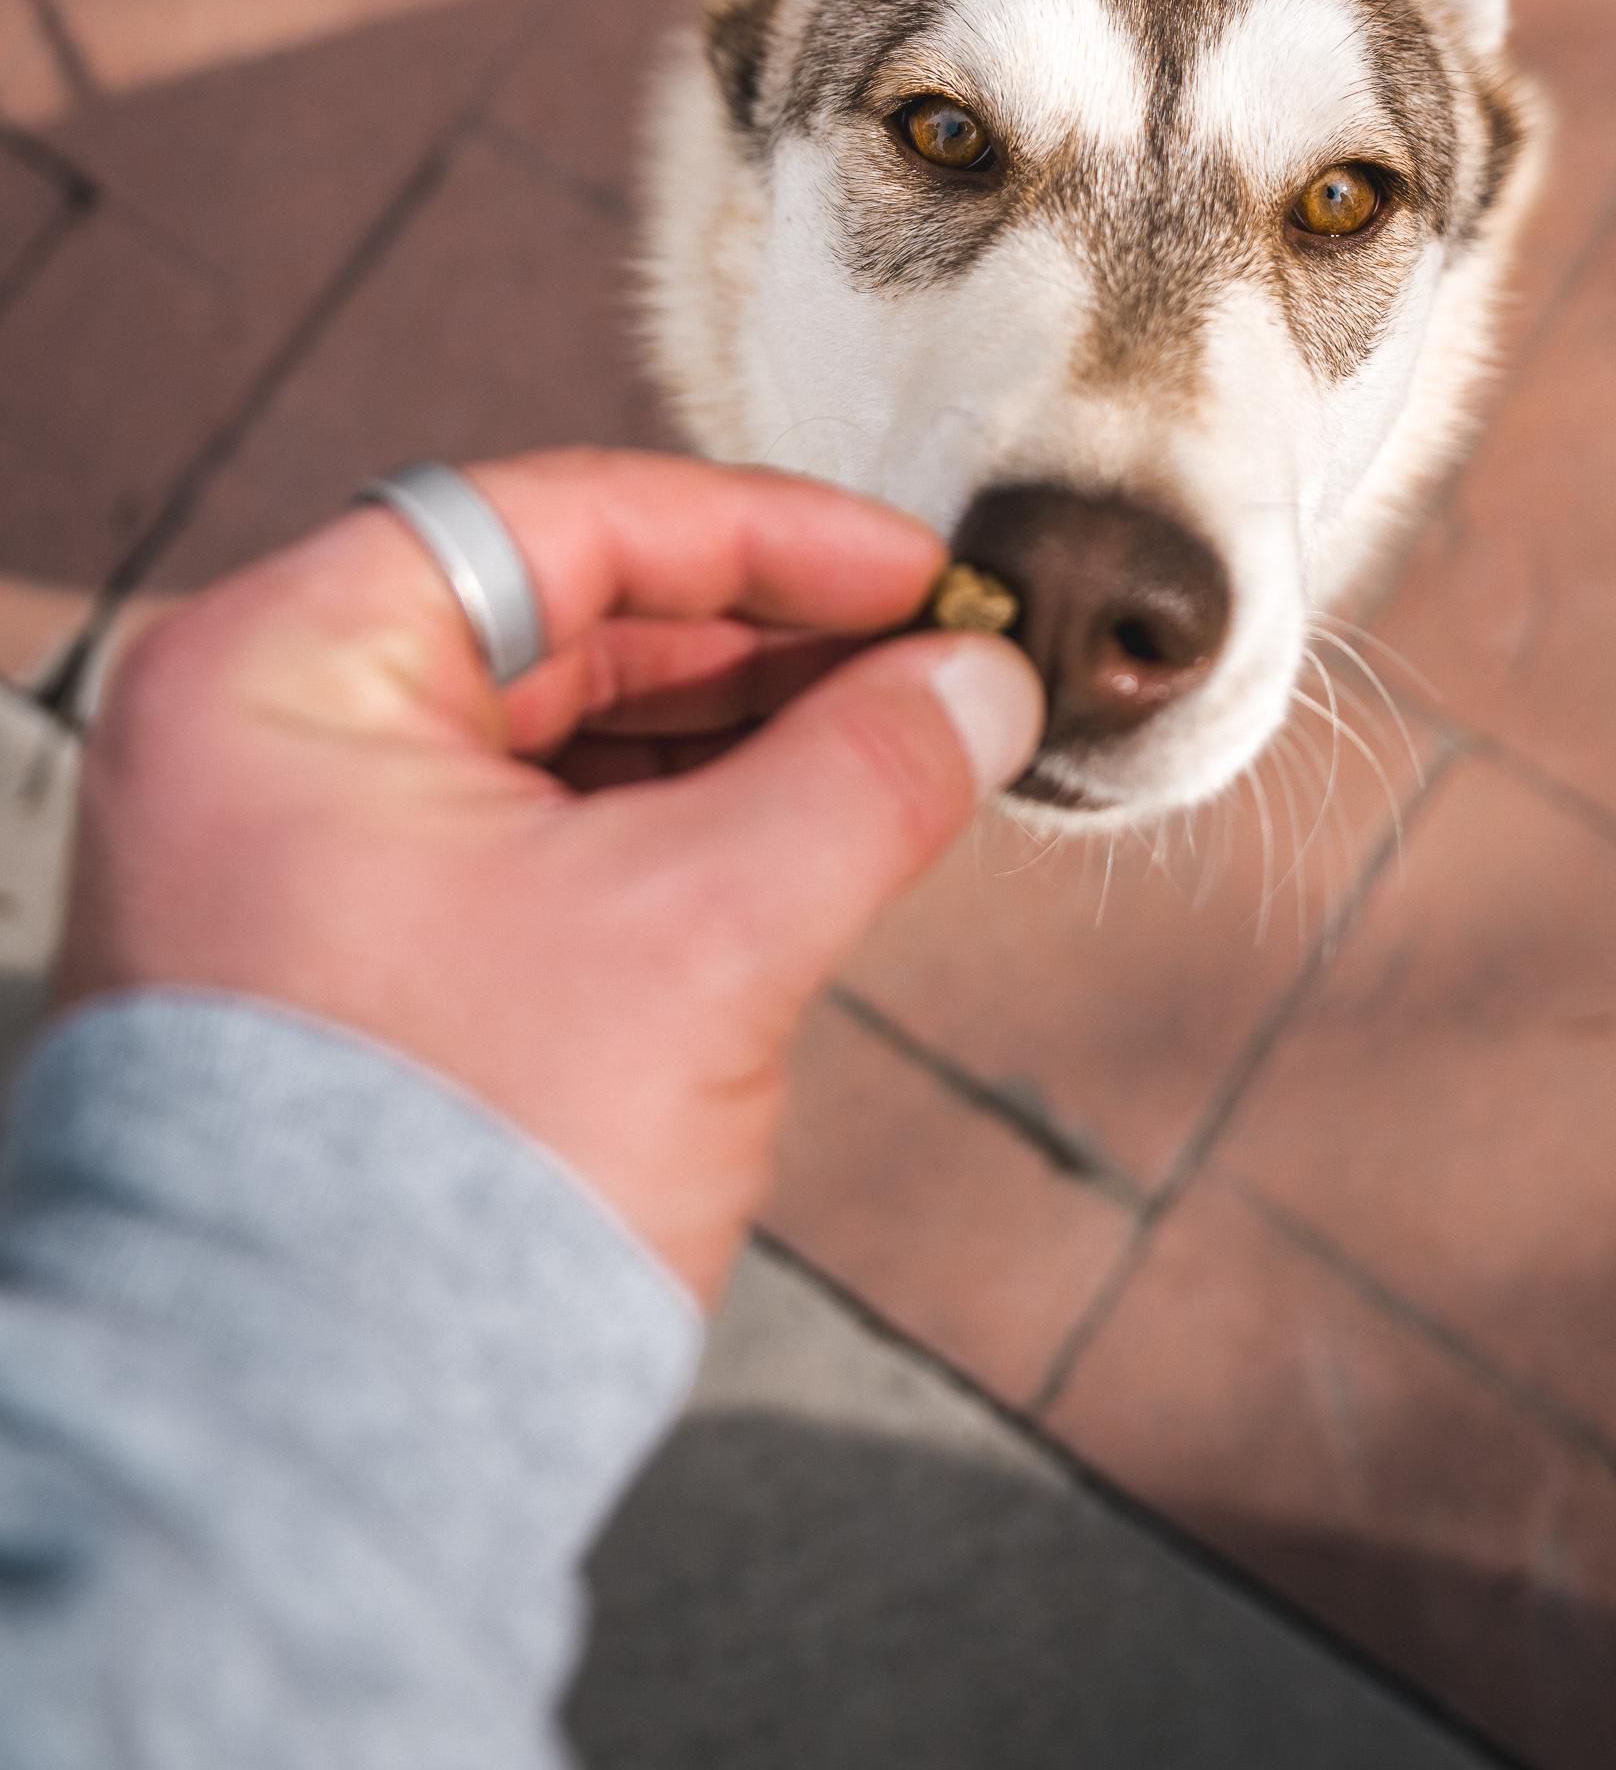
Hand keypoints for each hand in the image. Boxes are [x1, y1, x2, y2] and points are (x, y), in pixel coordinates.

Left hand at [56, 452, 1042, 1299]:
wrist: (310, 1463)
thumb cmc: (451, 1183)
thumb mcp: (704, 933)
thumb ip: (864, 774)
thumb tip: (983, 681)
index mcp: (282, 675)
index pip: (561, 523)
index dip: (768, 536)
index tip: (918, 575)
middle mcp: (260, 741)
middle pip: (562, 622)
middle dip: (767, 647)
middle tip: (935, 665)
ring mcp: (294, 853)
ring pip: (557, 732)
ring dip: (733, 737)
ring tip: (896, 748)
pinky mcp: (346, 955)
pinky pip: (534, 833)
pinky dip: (668, 826)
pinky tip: (800, 833)